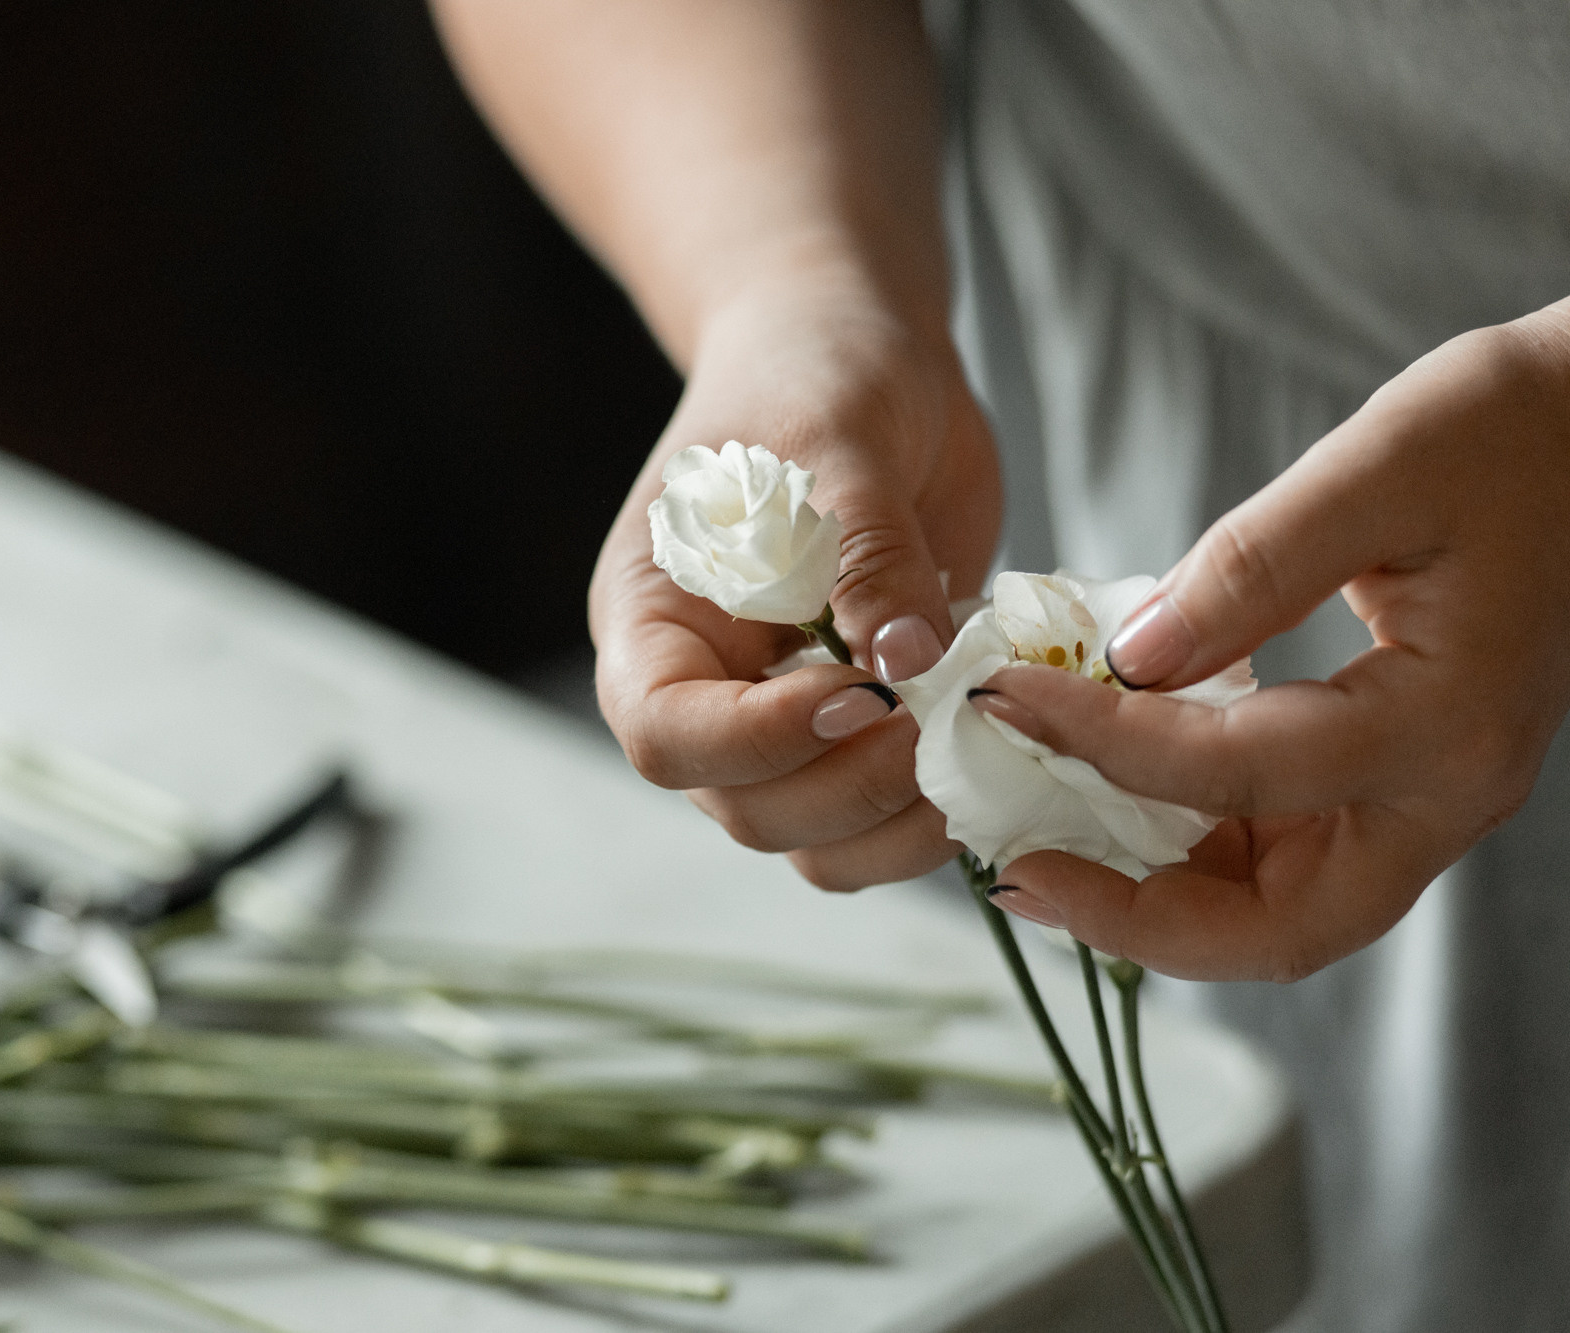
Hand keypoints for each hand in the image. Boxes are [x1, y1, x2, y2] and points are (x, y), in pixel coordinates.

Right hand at [593, 284, 1000, 888]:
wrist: (859, 356)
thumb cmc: (814, 376)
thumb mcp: (838, 439)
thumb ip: (866, 551)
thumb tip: (905, 657)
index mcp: (653, 623)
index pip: (665, 734)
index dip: (758, 739)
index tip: (860, 692)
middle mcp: (705, 691)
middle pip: (748, 807)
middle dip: (853, 786)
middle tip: (946, 721)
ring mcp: (784, 720)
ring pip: (819, 838)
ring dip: (903, 820)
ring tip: (979, 741)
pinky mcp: (861, 730)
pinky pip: (885, 817)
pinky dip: (942, 805)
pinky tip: (996, 743)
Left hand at [972, 300, 1569, 980]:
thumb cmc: (1512, 431)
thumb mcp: (1378, 467)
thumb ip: (1252, 568)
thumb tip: (1128, 659)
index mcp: (1446, 728)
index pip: (1235, 774)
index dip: (1101, 741)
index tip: (1001, 696)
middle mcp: (1443, 795)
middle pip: (1282, 931)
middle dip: (1139, 920)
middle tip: (1020, 877)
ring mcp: (1424, 799)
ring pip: (1280, 909)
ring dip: (1157, 897)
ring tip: (1042, 848)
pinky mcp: (1397, 777)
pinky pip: (1287, 852)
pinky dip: (1193, 847)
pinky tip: (1111, 795)